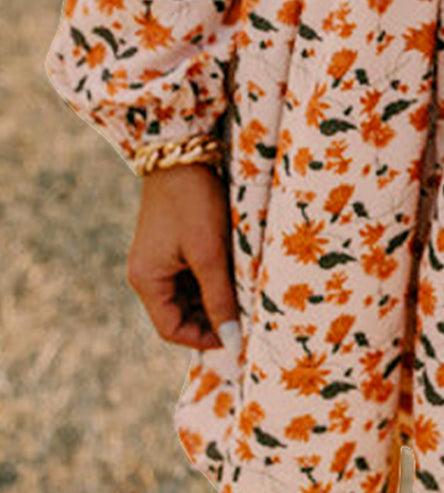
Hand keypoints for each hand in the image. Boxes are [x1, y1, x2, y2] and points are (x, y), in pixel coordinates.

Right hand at [127, 163, 238, 351]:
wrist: (183, 152)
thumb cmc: (194, 202)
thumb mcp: (210, 252)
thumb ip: (220, 297)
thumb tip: (231, 340)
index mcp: (147, 280)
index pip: (171, 330)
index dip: (204, 339)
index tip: (237, 337)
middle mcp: (147, 273)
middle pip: (179, 313)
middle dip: (212, 317)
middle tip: (246, 315)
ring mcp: (158, 258)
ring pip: (188, 295)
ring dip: (214, 297)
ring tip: (244, 292)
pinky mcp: (171, 244)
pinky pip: (190, 274)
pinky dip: (211, 279)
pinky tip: (236, 272)